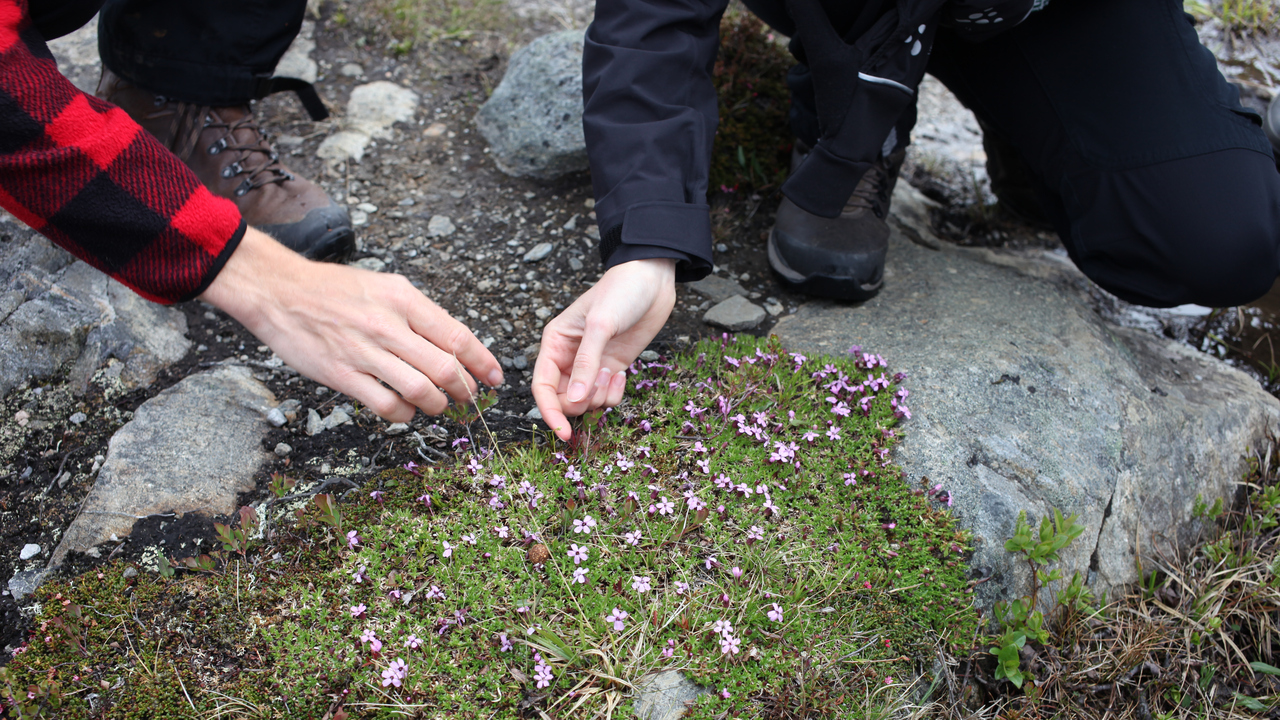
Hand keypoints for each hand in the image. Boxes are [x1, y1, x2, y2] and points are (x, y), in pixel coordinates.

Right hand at [200, 227, 502, 421]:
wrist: (279, 291)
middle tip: (468, 396)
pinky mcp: (342, 375)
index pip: (457, 336)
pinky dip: (404, 413)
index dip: (483, 362)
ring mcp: (365, 352)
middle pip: (445, 368)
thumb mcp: (384, 287)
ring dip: (437, 404)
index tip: (495, 377)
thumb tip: (452, 344)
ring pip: (421, 390)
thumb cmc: (333, 290)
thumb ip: (418, 314)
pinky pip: (387, 404)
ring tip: (437, 405)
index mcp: (403, 299)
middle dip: (465, 389)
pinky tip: (405, 410)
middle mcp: (388, 325)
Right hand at [533, 257, 675, 440]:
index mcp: (555, 344)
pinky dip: (615, 393)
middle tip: (600, 384)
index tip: (563, 433)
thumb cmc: (621, 292)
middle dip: (581, 402)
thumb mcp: (601, 325)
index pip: (542, 386)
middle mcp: (569, 357)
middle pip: (564, 399)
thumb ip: (587, 363)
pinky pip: (607, 396)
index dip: (549, 412)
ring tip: (613, 371)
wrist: (652, 280)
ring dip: (600, 396)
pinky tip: (623, 373)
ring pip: (586, 401)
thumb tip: (576, 399)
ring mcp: (592, 365)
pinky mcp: (613, 368)